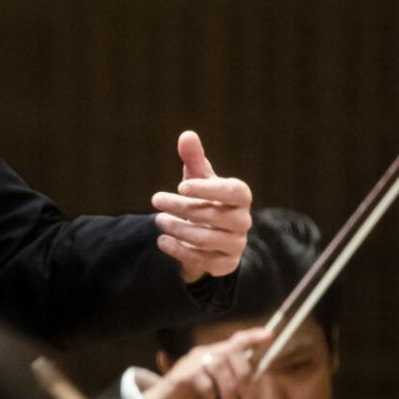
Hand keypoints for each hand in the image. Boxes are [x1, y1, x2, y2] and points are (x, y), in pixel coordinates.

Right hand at [143, 327, 272, 398]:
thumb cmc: (192, 397)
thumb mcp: (216, 388)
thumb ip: (231, 380)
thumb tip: (250, 381)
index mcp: (214, 355)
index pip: (236, 341)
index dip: (252, 337)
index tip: (269, 335)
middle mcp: (203, 353)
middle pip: (231, 352)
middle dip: (242, 375)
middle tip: (242, 397)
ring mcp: (191, 363)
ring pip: (218, 364)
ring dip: (229, 388)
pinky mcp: (181, 375)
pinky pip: (202, 379)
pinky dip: (211, 392)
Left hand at [152, 130, 251, 282]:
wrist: (210, 235)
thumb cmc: (205, 198)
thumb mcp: (197, 178)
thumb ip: (193, 158)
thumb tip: (187, 135)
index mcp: (240, 197)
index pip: (233, 191)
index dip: (208, 188)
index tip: (180, 185)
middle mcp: (243, 221)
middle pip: (214, 216)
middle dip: (181, 207)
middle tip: (156, 199)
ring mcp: (235, 244)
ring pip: (206, 239)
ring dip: (178, 229)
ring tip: (158, 219)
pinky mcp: (224, 264)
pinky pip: (203, 260)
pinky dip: (179, 251)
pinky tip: (162, 240)